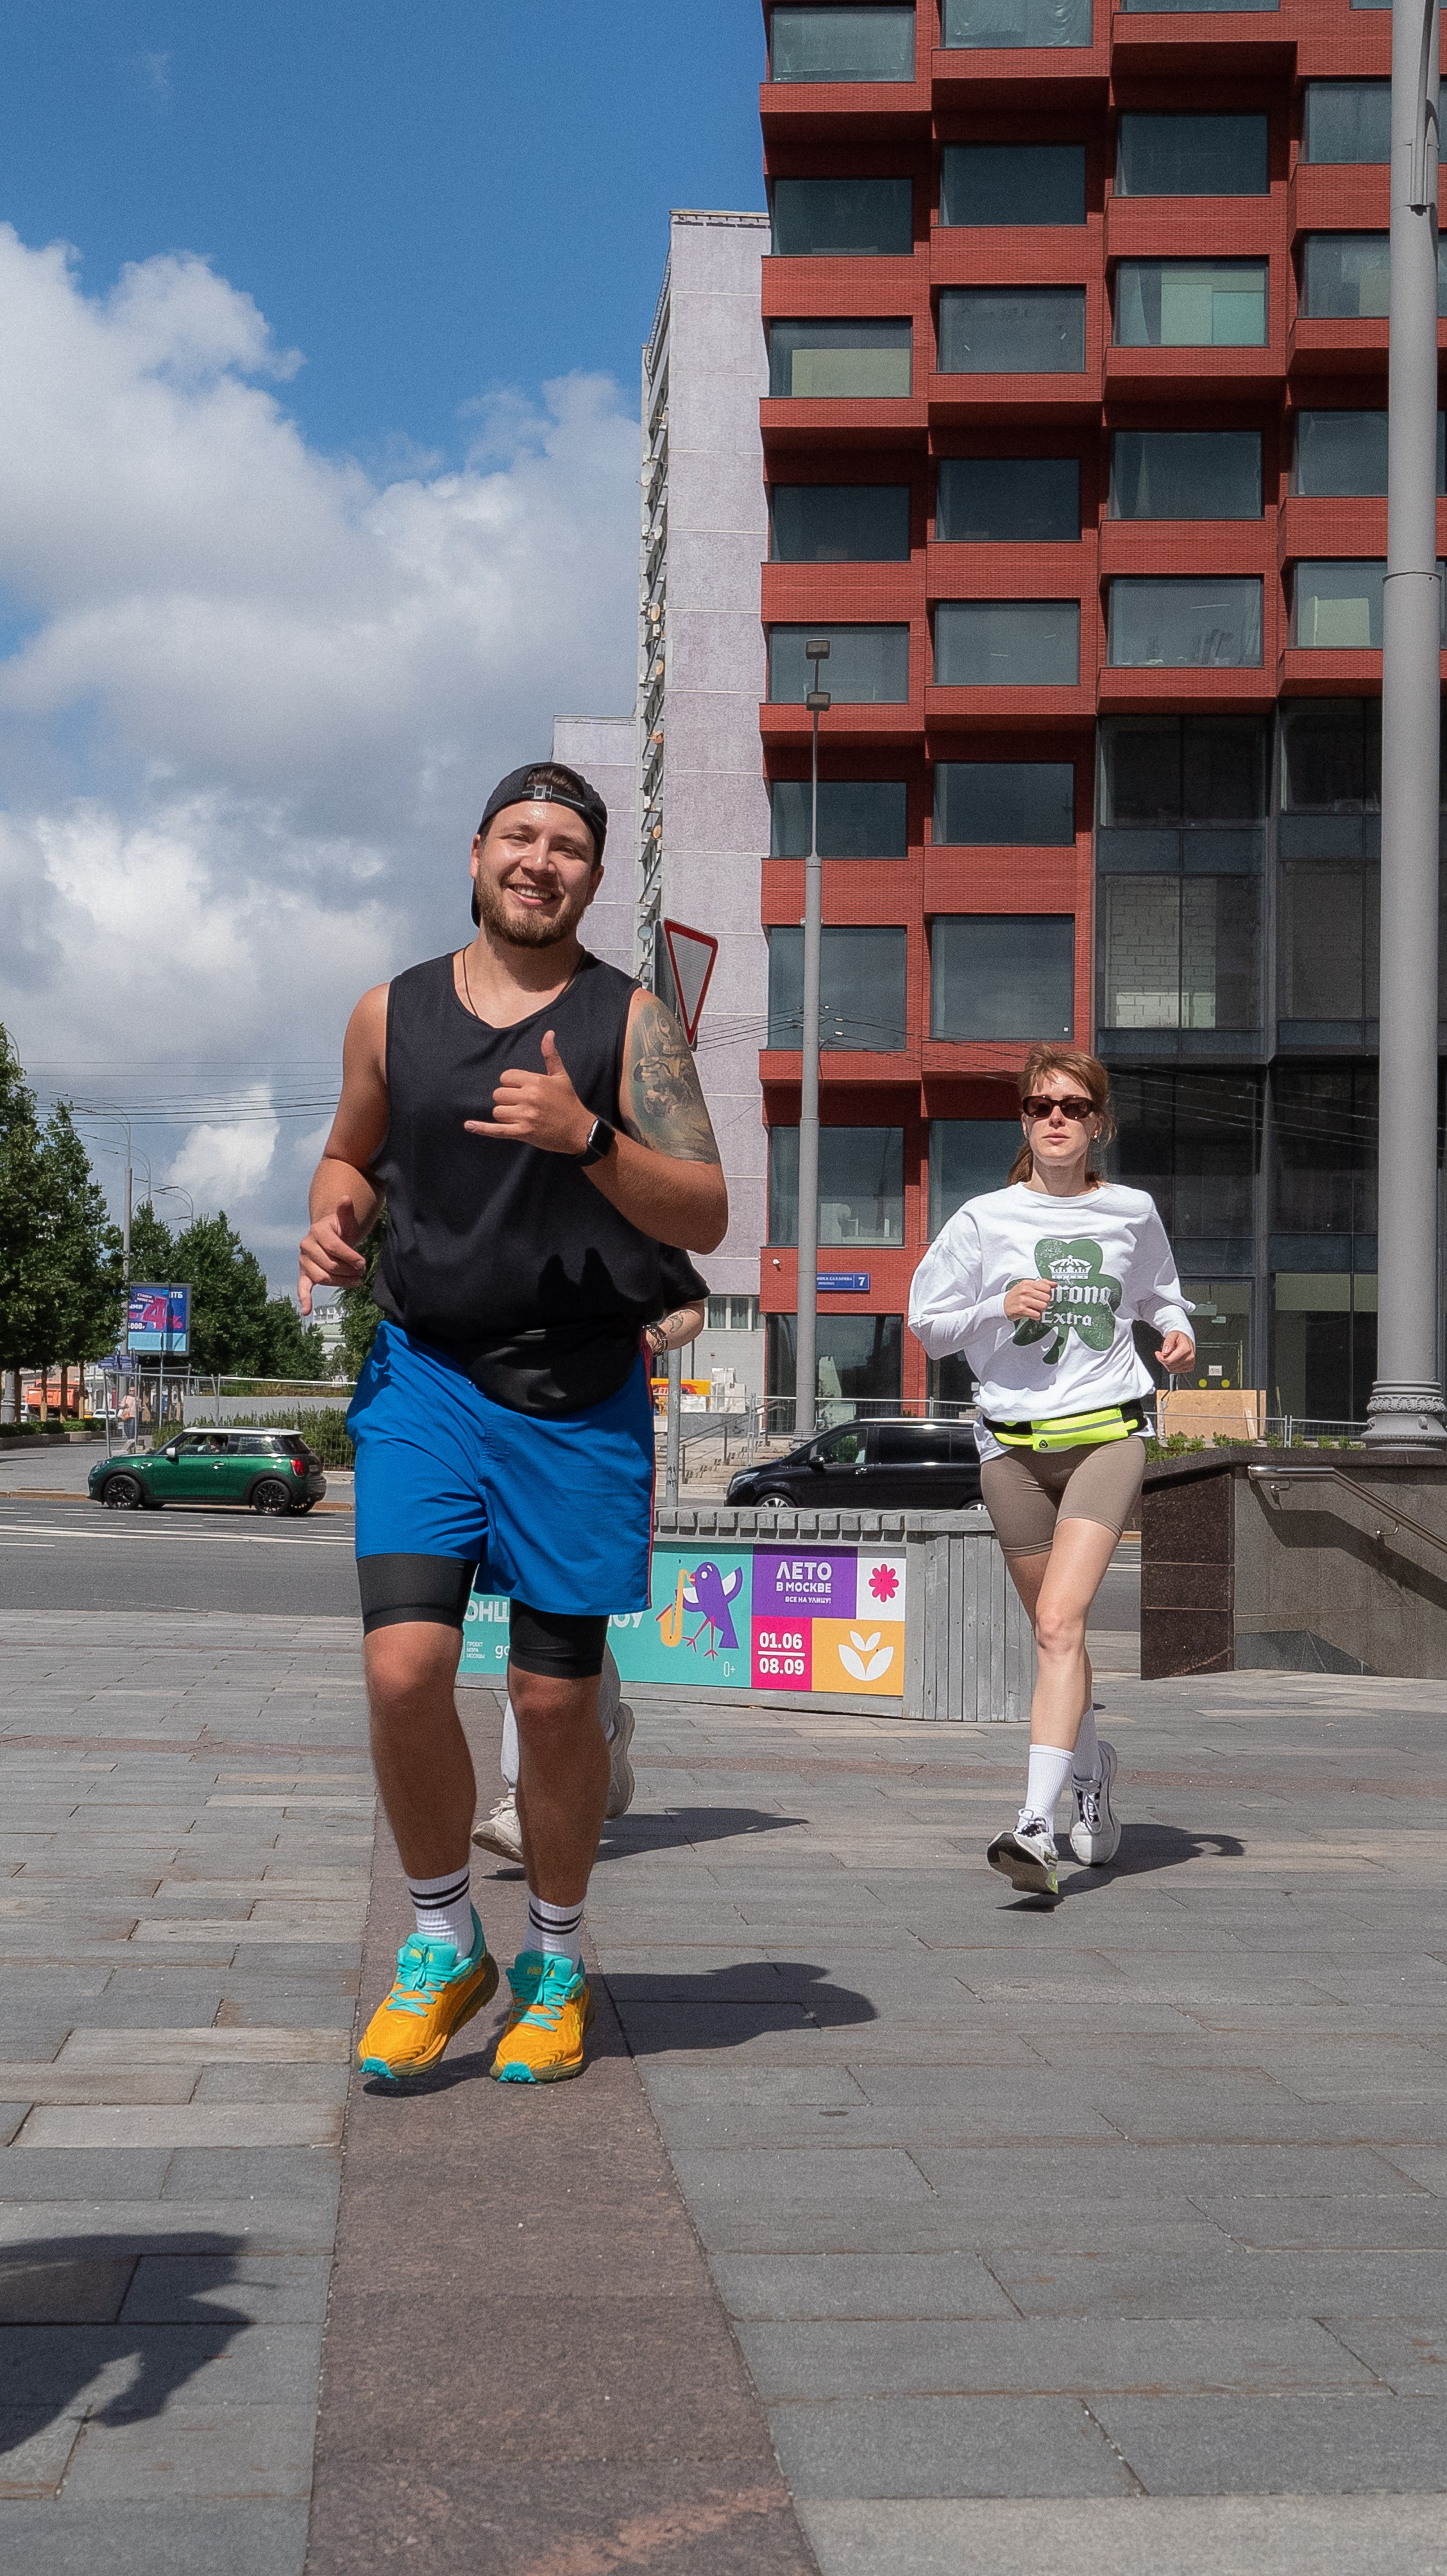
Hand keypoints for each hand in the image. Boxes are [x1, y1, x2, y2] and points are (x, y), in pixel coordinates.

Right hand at [298, 1199, 365, 1311]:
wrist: (328, 1237)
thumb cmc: (340, 1230)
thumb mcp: (345, 1221)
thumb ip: (345, 1212)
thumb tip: (345, 1198)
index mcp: (317, 1231)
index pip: (334, 1247)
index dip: (350, 1257)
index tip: (363, 1264)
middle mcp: (306, 1246)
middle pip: (330, 1264)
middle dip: (348, 1270)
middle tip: (362, 1272)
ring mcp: (304, 1261)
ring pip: (323, 1277)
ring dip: (341, 1282)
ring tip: (356, 1281)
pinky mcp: (304, 1273)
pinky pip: (302, 1287)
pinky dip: (305, 1299)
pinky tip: (306, 1311)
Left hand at [463, 1029, 591, 1156]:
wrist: (579, 1130)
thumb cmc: (569, 1102)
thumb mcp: (561, 1076)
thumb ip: (550, 1055)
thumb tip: (549, 1033)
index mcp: (535, 1081)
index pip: (505, 1077)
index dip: (510, 1084)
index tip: (522, 1091)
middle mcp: (529, 1097)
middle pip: (499, 1094)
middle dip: (506, 1100)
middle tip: (522, 1105)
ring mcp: (525, 1116)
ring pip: (498, 1111)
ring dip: (505, 1114)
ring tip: (521, 1117)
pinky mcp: (523, 1133)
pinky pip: (497, 1129)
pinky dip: (482, 1128)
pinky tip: (469, 1125)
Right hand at [1003, 1277, 1055, 1322]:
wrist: (1002, 1305)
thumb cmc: (1016, 1295)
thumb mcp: (1027, 1285)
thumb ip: (1041, 1283)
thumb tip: (1054, 1284)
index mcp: (1028, 1283)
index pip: (1047, 1288)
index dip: (1047, 1293)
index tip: (1043, 1296)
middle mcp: (1025, 1290)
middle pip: (1047, 1298)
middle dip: (1045, 1302)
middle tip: (1039, 1303)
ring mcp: (1023, 1300)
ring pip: (1043, 1306)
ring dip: (1041, 1309)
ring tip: (1036, 1308)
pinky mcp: (1021, 1310)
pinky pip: (1037, 1314)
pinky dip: (1036, 1316)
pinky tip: (1032, 1313)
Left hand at [1157, 1332, 1194, 1372]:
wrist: (1186, 1340)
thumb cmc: (1179, 1337)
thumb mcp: (1172, 1335)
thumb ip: (1168, 1342)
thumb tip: (1165, 1352)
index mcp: (1186, 1349)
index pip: (1170, 1360)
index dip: (1161, 1358)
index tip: (1158, 1353)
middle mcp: (1190, 1357)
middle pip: (1171, 1366)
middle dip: (1164, 1361)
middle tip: (1163, 1354)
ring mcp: (1190, 1363)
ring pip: (1173, 1370)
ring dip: (1168, 1364)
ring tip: (1169, 1355)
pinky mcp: (1190, 1367)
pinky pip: (1177, 1371)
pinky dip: (1173, 1367)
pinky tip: (1173, 1360)